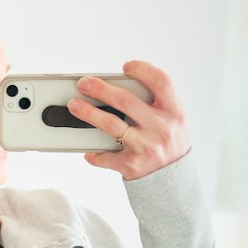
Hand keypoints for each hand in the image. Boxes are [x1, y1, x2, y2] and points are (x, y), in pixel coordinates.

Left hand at [67, 60, 190, 180]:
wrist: (172, 180)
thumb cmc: (167, 144)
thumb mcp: (172, 120)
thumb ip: (154, 103)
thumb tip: (117, 87)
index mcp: (174, 112)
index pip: (160, 82)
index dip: (143, 70)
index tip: (126, 66)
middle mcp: (161, 128)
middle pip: (125, 101)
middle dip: (100, 89)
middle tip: (84, 83)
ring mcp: (146, 147)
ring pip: (111, 124)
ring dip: (88, 113)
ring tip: (74, 105)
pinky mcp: (132, 165)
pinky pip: (106, 155)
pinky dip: (94, 153)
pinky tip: (88, 151)